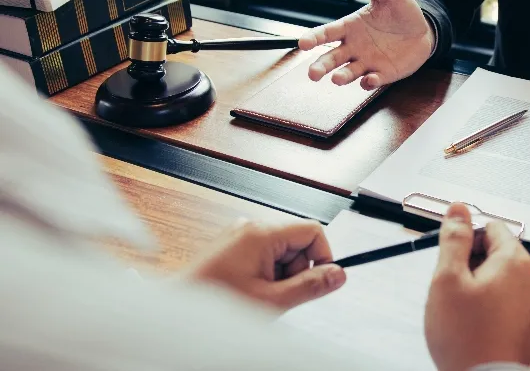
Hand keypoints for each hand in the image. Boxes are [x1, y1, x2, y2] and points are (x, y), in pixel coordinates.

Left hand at [185, 219, 345, 310]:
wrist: (180, 314)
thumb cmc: (216, 304)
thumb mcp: (273, 300)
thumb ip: (310, 286)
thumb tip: (337, 274)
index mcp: (261, 233)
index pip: (312, 231)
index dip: (322, 256)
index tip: (320, 280)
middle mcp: (250, 227)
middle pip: (297, 242)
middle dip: (295, 270)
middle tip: (279, 294)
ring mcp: (240, 236)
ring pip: (281, 251)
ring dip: (280, 275)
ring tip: (261, 295)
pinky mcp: (233, 247)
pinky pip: (264, 256)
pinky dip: (266, 274)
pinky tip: (251, 290)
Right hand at [299, 0, 434, 89]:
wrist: (424, 30)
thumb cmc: (401, 10)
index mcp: (350, 27)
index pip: (327, 33)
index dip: (314, 38)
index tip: (303, 43)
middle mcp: (354, 47)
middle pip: (332, 58)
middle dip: (321, 66)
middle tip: (312, 74)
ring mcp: (367, 62)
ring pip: (348, 72)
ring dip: (341, 77)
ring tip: (336, 79)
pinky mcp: (382, 74)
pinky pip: (372, 81)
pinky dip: (368, 82)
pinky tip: (369, 79)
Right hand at [425, 204, 529, 370]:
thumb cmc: (467, 337)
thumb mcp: (448, 278)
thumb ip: (454, 239)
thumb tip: (458, 210)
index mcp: (514, 261)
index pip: (491, 227)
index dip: (465, 239)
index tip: (450, 256)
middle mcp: (529, 279)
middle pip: (495, 252)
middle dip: (469, 264)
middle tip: (451, 286)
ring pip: (497, 279)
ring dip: (476, 287)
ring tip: (459, 310)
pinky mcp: (524, 324)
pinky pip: (502, 302)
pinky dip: (485, 307)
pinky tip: (470, 324)